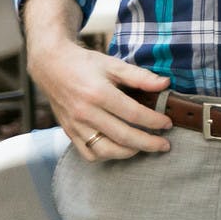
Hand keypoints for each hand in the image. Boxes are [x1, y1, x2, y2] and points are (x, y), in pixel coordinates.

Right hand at [28, 40, 171, 160]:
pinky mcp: (69, 132)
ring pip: (104, 150)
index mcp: (98, 94)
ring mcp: (75, 125)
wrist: (52, 67)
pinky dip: (106, 155)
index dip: (153, 120)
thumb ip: (140, 76)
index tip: (168, 123)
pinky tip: (120, 149)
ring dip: (128, 153)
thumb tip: (165, 84)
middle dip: (147, 143)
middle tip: (164, 145)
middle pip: (122, 136)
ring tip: (144, 147)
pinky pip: (88, 153)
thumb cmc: (85, 64)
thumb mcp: (114, 64)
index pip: (132, 113)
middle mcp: (85, 112)